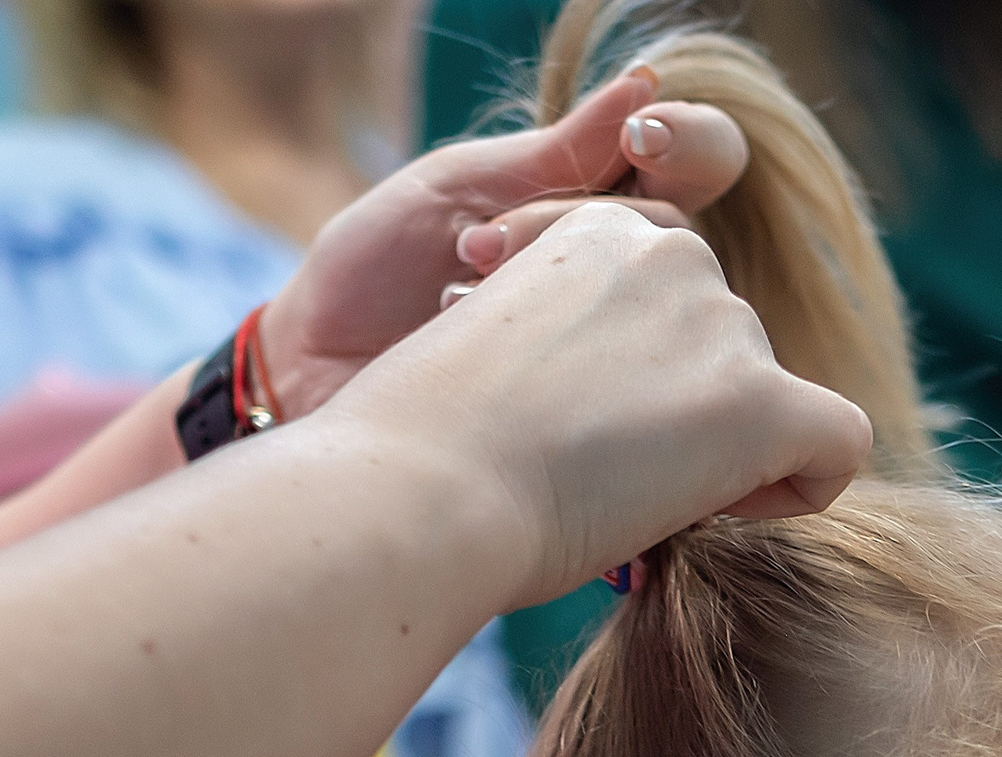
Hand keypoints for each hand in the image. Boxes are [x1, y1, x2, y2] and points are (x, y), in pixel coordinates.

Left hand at [258, 66, 749, 422]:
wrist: (309, 372)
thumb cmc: (374, 272)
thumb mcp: (455, 190)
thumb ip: (554, 155)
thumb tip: (644, 85)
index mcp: (595, 206)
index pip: (692, 163)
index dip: (689, 143)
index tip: (644, 142)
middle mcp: (623, 284)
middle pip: (692, 241)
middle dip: (607, 229)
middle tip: (487, 244)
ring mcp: (616, 360)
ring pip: (671, 323)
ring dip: (566, 298)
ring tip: (457, 290)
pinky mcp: (599, 427)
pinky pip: (635, 402)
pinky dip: (568, 372)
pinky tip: (491, 357)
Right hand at [319, 202, 872, 610]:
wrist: (421, 488)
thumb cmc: (430, 452)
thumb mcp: (504, 362)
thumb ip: (583, 358)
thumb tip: (628, 415)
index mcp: (601, 232)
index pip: (673, 298)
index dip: (644, 370)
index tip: (570, 412)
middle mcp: (674, 253)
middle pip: (728, 352)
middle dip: (688, 416)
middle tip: (595, 469)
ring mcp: (721, 321)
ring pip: (773, 401)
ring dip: (721, 456)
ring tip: (623, 492)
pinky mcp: (759, 400)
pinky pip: (839, 443)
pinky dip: (799, 489)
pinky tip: (726, 508)